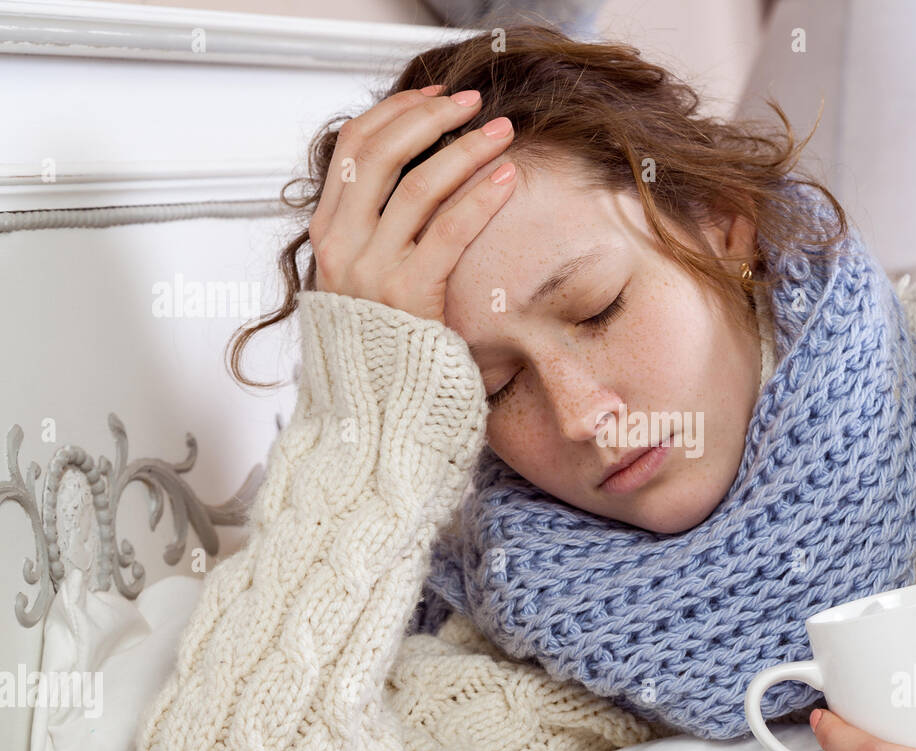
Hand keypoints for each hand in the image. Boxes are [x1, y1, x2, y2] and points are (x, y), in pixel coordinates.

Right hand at [308, 85, 517, 322]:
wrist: (381, 406)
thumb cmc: (385, 341)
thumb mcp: (361, 277)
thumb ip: (374, 229)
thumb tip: (411, 173)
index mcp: (327, 232)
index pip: (353, 145)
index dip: (395, 111)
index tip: (434, 97)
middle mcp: (342, 246)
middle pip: (381, 153)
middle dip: (431, 117)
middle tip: (473, 103)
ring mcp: (372, 270)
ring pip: (418, 186)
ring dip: (465, 149)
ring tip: (501, 133)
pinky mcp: (409, 295)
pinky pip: (449, 231)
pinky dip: (480, 198)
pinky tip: (507, 178)